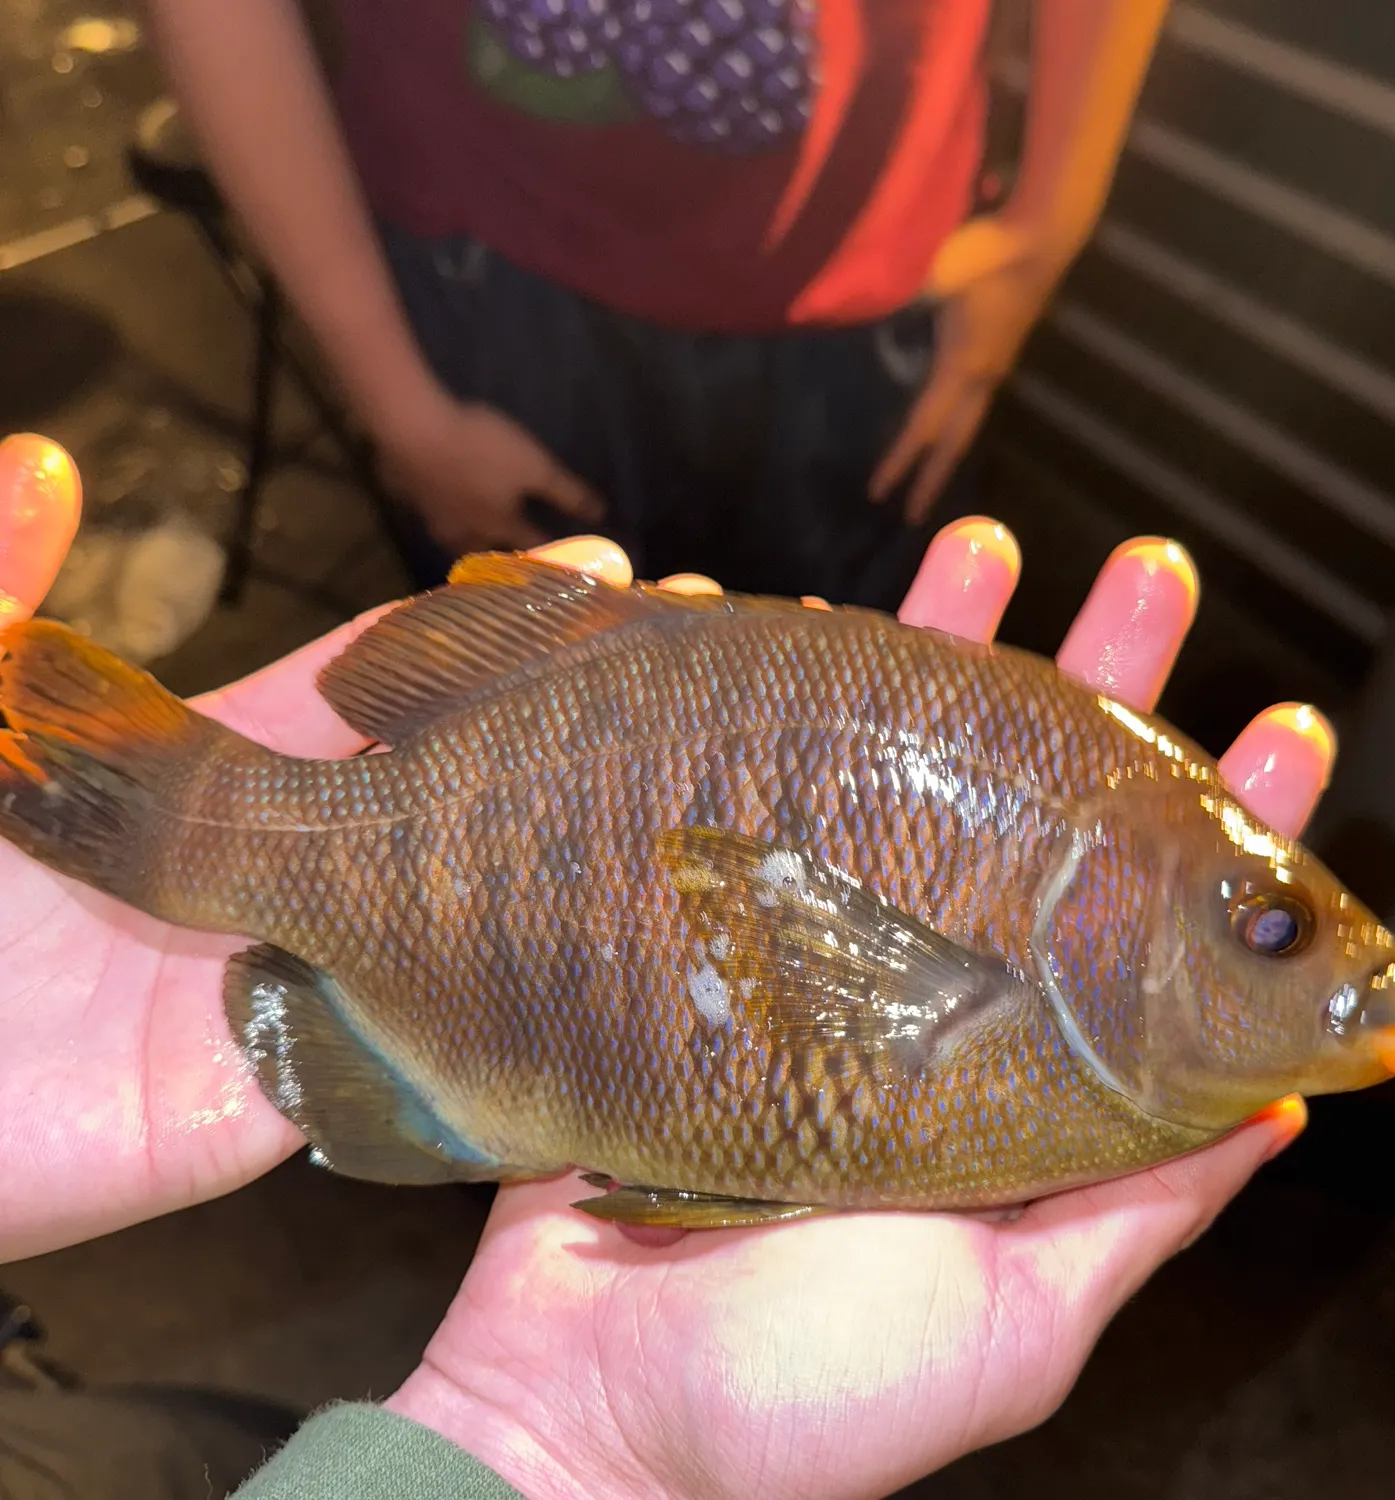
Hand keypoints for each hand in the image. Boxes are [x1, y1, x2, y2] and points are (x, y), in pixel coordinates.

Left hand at [0, 433, 626, 1262]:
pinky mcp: (293, 1090)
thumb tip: (45, 454)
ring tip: (702, 793)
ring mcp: (302, 978)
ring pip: (466, 912)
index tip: (602, 563)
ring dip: (574, 861)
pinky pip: (430, 1052)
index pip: (385, 681)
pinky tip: (632, 957)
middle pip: (455, 786)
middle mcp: (288, 870)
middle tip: (699, 659)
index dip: (488, 622)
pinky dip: (519, 1006)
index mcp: (220, 767)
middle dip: (571, 726)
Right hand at [380, 396, 603, 553]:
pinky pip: (419, 509)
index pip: (530, 544)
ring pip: (448, 537)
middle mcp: (463, 528)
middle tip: (504, 559)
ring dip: (461, 540)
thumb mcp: (534, 466)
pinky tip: (428, 500)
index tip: (560, 561)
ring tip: (466, 536)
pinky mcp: (404, 493)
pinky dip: (429, 510)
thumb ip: (566, 491)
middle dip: (495, 556)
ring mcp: (429, 514)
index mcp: (498, 523)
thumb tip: (600, 514)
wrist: (412, 429)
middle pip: (481, 550)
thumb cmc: (480, 448)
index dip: (548, 550)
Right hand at [382, 525, 1334, 1499]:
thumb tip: (1279, 1103)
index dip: (1216, 834)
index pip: (1150, 934)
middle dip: (1092, 696)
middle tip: (1144, 578)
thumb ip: (1139, 1211)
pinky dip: (790, 728)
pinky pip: (761, 816)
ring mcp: (810, 972)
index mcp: (1015, 1092)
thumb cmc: (794, 1401)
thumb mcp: (1009, 1325)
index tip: (1273, 729)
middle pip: (1030, 826)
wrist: (574, 1411)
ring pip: (895, 791)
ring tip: (987, 556)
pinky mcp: (704, 954)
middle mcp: (922, 1013)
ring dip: (943, 672)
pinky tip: (822, 642)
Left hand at [870, 216, 1077, 524]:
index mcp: (962, 366)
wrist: (1044, 233)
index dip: (898, 461)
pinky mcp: (1003, 350)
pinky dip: (956, 424)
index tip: (876, 493)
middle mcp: (982, 376)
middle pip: (953, 442)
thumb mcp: (938, 274)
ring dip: (946, 453)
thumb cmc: (990, 250)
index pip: (922, 426)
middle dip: (931, 480)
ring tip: (928, 476)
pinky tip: (947, 422)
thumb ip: (904, 296)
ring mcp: (996, 365)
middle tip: (912, 515)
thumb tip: (866, 304)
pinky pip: (973, 401)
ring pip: (967, 424)